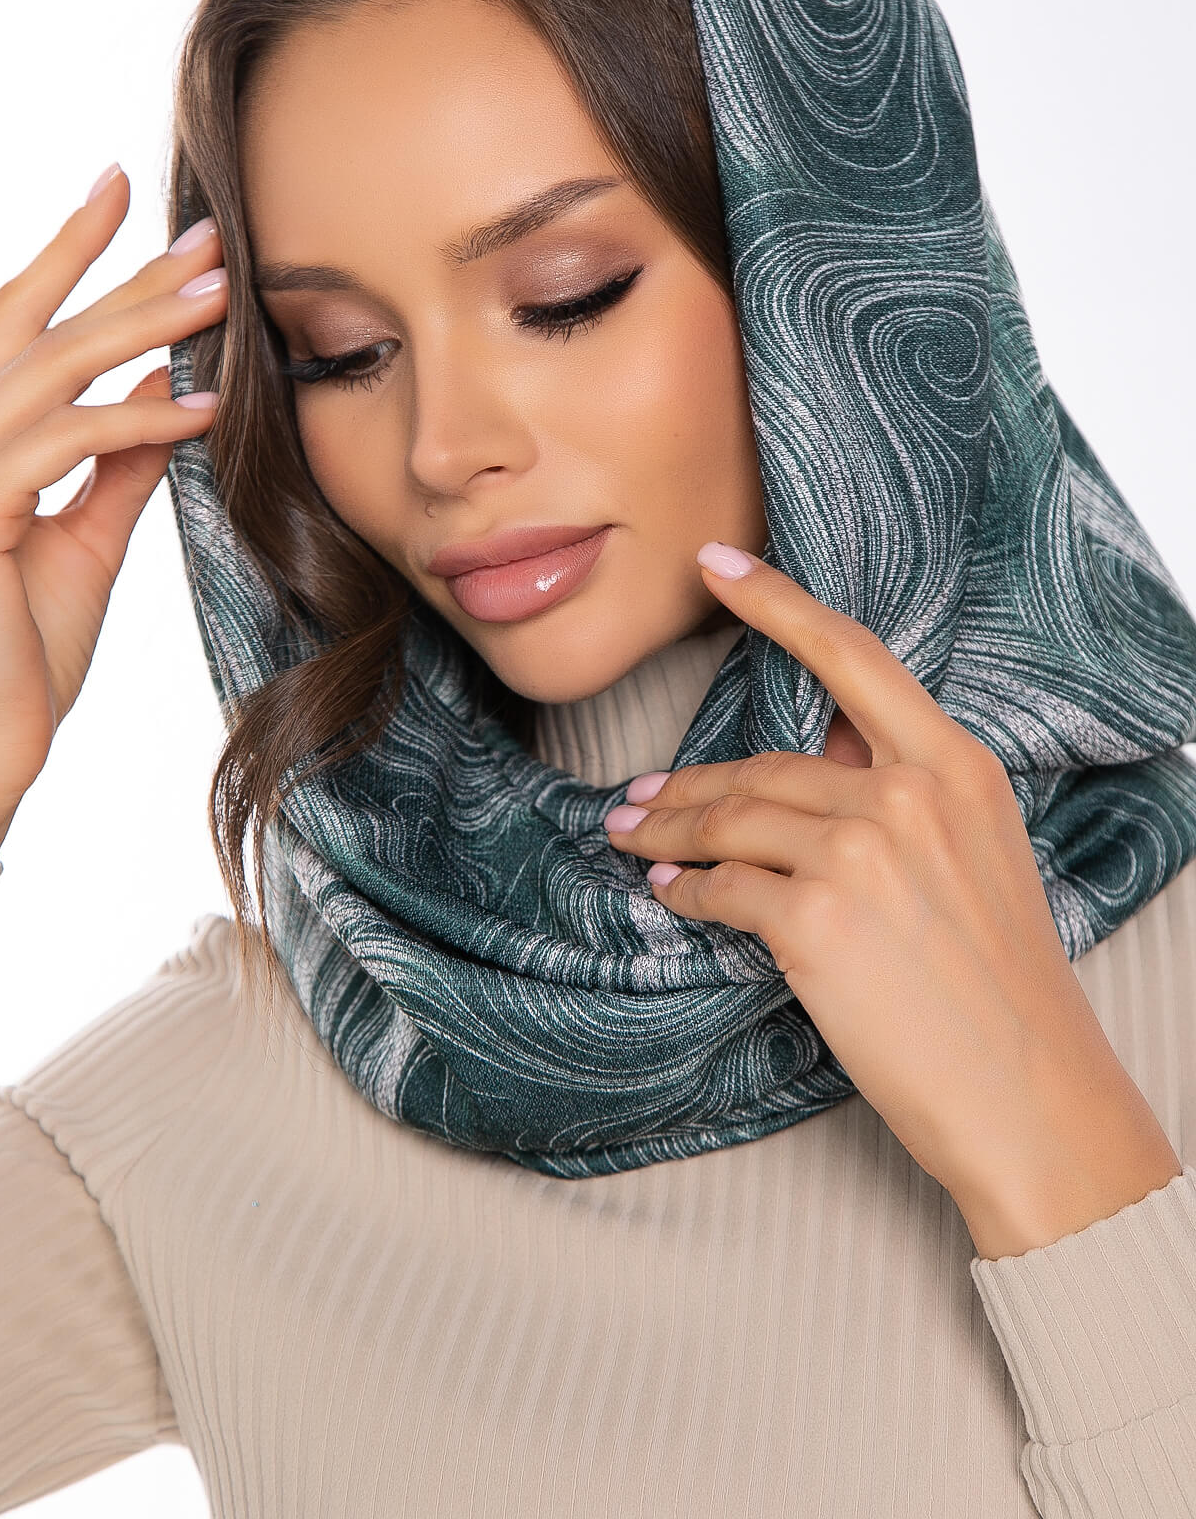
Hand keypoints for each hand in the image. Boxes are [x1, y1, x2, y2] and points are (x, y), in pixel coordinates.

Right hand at [0, 165, 224, 833]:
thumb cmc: (17, 654)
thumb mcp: (81, 543)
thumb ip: (115, 466)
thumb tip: (167, 393)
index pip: (20, 328)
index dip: (70, 257)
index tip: (122, 193)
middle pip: (35, 330)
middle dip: (122, 276)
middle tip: (206, 233)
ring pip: (52, 371)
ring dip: (142, 329)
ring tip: (220, 297)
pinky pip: (67, 447)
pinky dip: (141, 422)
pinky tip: (208, 409)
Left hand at [603, 541, 1180, 1257]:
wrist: (1030, 1097)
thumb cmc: (1000, 986)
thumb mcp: (976, 859)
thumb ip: (902, 794)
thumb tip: (813, 759)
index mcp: (956, 768)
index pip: (853, 658)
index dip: (776, 605)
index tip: (714, 567)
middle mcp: (908, 795)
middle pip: (765, 763)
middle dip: (689, 782)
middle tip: (637, 799)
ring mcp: (860, 854)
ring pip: (731, 819)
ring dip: (669, 830)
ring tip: (634, 838)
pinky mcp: (814, 921)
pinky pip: (720, 888)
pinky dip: (686, 890)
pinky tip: (672, 894)